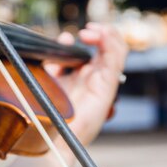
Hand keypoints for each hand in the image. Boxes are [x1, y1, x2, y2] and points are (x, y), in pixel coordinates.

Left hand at [45, 23, 127, 144]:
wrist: (49, 136)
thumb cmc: (47, 111)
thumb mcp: (49, 76)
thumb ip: (57, 58)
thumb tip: (66, 37)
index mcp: (86, 75)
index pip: (101, 48)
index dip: (95, 35)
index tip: (79, 33)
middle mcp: (97, 78)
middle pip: (113, 47)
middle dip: (104, 31)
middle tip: (87, 30)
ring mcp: (103, 82)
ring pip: (119, 50)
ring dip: (108, 34)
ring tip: (91, 31)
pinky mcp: (106, 87)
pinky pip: (115, 60)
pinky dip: (110, 43)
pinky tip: (98, 37)